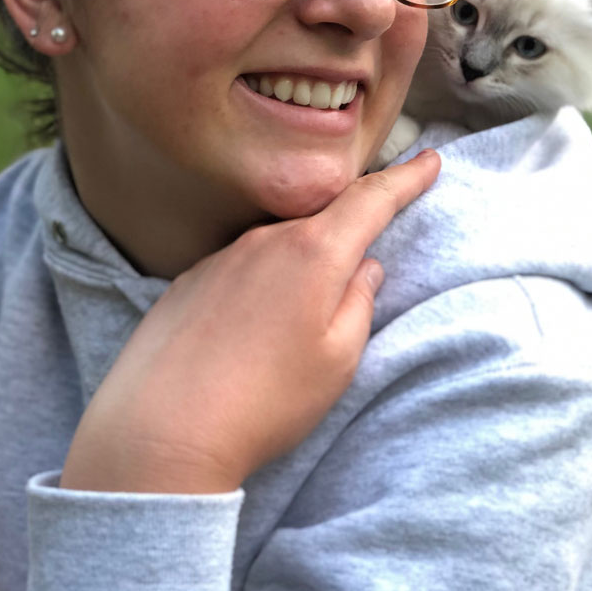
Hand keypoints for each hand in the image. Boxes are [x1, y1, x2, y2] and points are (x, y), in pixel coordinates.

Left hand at [60, 150, 439, 493]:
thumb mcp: (338, 360)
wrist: (161, 429)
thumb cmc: (264, 401)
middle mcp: (264, 240)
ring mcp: (220, 258)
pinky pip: (241, 270)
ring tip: (298, 321)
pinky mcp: (187, 282)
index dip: (406, 179)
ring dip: (301, 266)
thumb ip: (360, 303)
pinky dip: (260, 286)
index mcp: (313, 253)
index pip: (371, 200)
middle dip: (350, 230)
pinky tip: (252, 332)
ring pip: (279, 247)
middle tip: (367, 254)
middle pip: (322, 221)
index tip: (431, 160)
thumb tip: (365, 268)